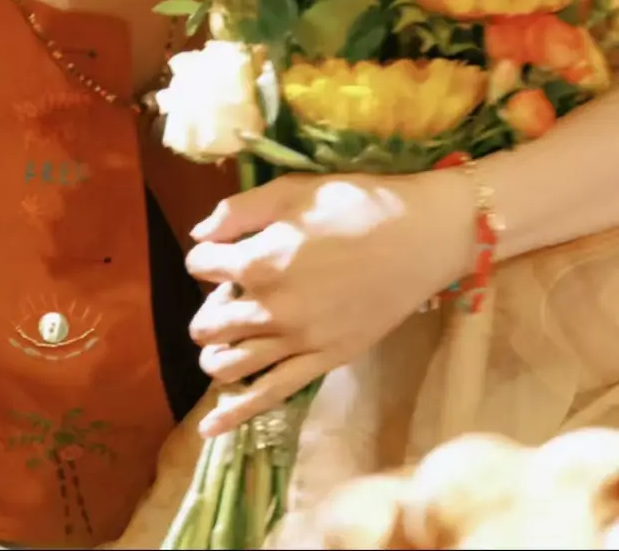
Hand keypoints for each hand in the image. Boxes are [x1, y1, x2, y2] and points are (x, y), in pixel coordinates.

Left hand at [184, 169, 474, 436]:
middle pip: (207, 324)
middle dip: (209, 310)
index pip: (200, 265)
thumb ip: (238, 210)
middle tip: (230, 297)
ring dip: (216, 354)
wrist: (420, 237)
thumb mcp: (292, 190)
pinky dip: (234, 412)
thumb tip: (198, 235)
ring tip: (227, 342)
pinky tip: (210, 427)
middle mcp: (270, 308)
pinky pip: (269, 395)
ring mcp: (297, 341)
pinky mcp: (323, 361)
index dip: (206, 257)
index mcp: (258, 261)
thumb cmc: (356, 204)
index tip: (222, 252)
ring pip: (229, 365)